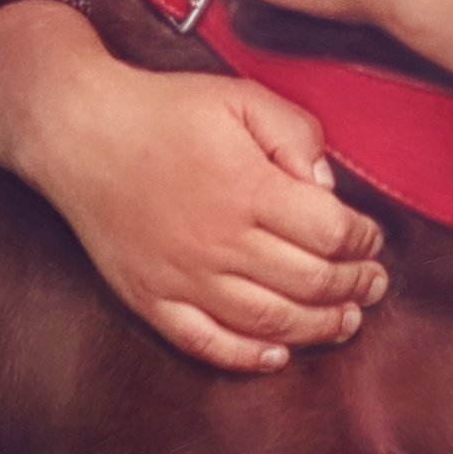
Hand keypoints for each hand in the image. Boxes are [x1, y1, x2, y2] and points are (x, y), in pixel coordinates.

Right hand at [0, 0, 386, 373]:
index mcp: (248, 189)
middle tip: (373, 283)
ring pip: (270, 322)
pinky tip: (277, 356)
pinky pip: (206, 344)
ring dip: (319, 328)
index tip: (372, 236)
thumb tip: (329, 188)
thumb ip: (296, 133)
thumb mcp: (240, 95)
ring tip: (346, 320)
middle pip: (310, 283)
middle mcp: (219, 242)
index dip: (363, 240)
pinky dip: (247, 358)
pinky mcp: (151, 298)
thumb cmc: (163, 110)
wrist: (79, 131)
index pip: (331, 234)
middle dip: (354, 287)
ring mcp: (183, 277)